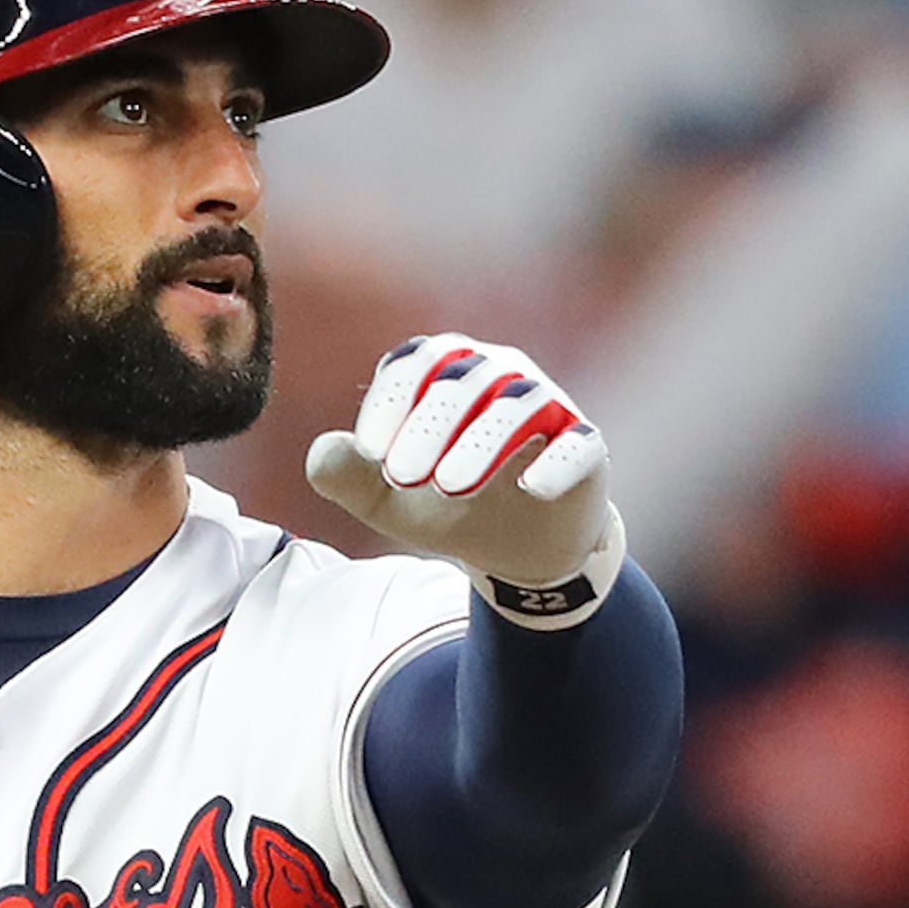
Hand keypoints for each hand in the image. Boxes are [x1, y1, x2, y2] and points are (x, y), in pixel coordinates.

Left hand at [306, 334, 623, 620]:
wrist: (512, 544)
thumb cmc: (444, 502)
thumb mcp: (384, 499)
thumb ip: (348, 475)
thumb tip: (321, 452)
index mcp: (442, 373)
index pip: (412, 363)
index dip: (389, 404)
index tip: (369, 455)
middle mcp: (497, 373)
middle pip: (463, 376)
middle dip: (429, 424)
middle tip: (402, 477)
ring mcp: (547, 404)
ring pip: (520, 400)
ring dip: (482, 441)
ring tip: (449, 487)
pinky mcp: (586, 445)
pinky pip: (579, 442)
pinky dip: (557, 461)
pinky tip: (529, 488)